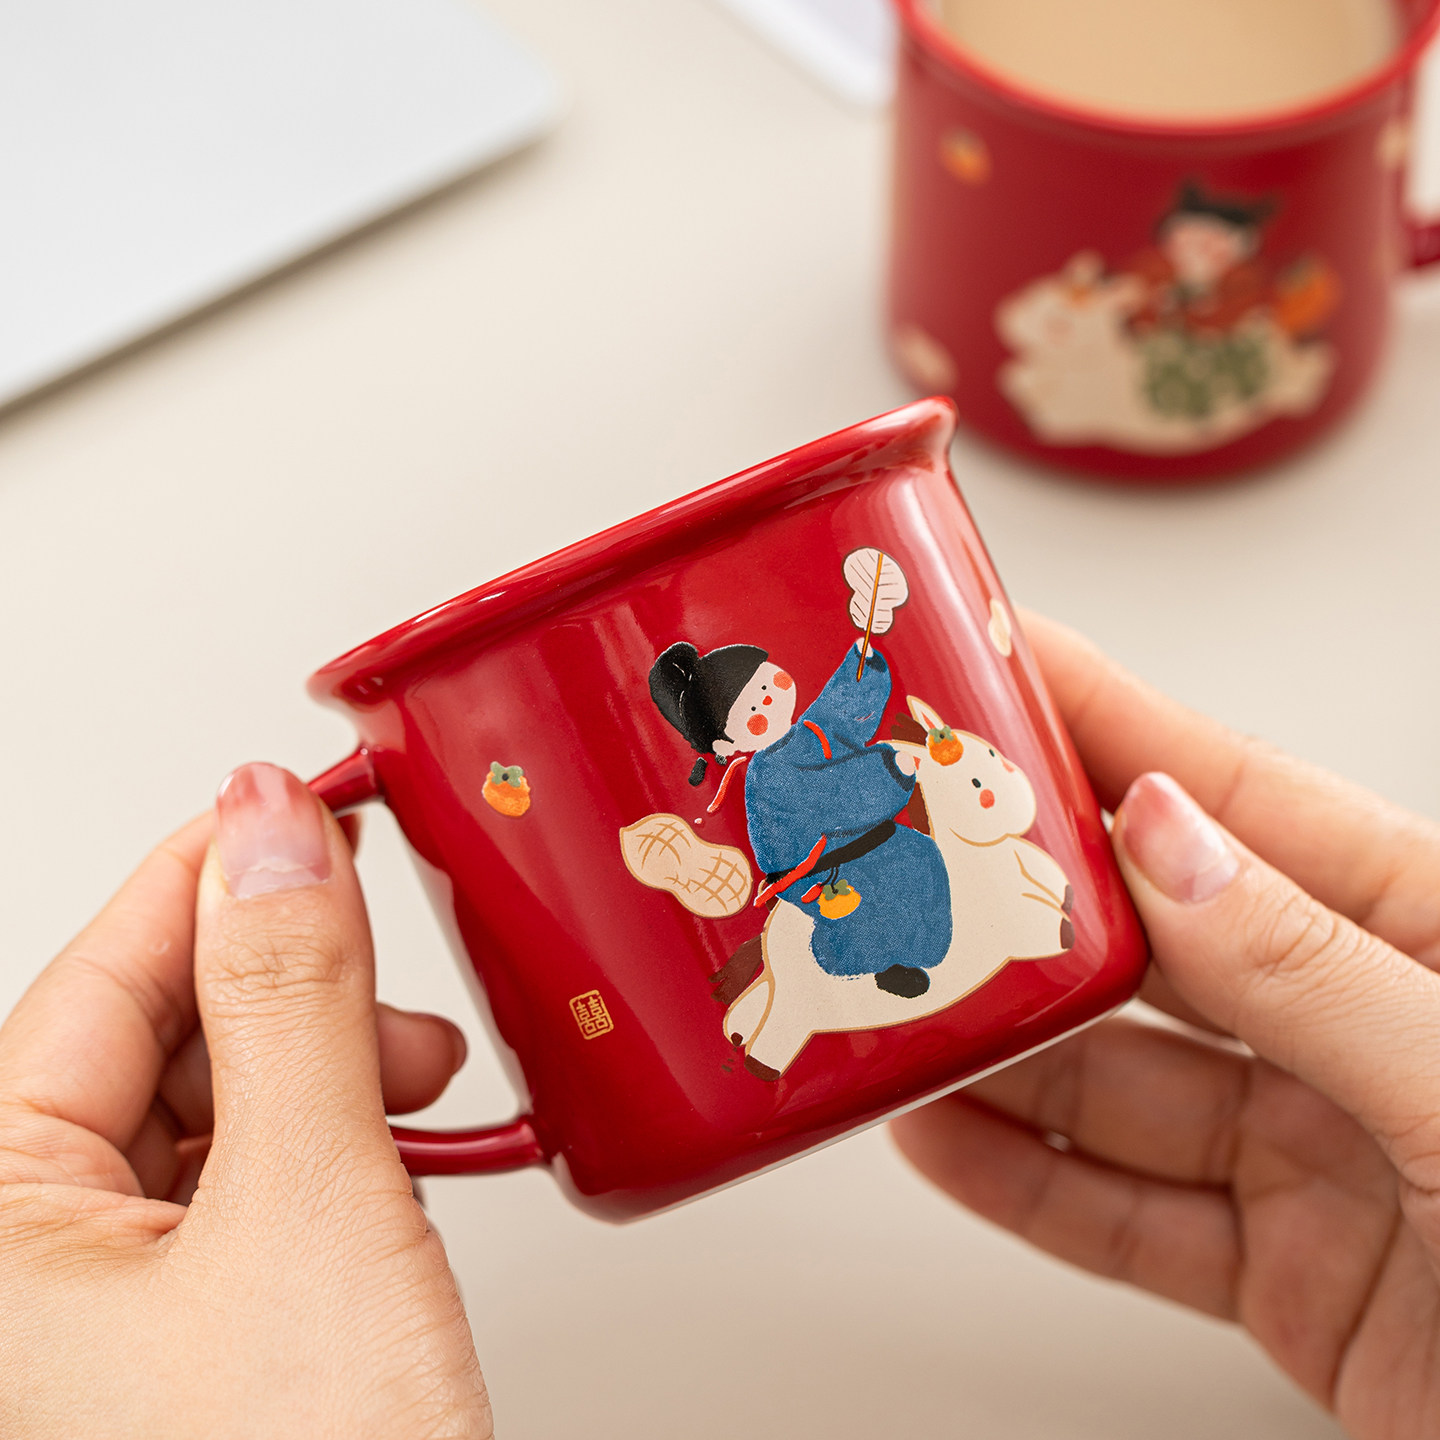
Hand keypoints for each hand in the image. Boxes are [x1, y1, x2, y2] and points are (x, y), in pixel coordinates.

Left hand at [0, 763, 488, 1437]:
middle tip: (384, 946)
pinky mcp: (190, 1336)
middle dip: (285, 977)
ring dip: (322, 1062)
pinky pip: (249, 1180)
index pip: (93, 975)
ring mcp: (102, 1312)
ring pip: (209, 1105)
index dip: (211, 869)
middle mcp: (25, 1266)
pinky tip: (400, 1141)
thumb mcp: (310, 1211)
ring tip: (416, 1070)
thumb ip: (288, 1002)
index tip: (301, 798)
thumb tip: (271, 835)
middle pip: (147, 1034)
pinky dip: (334, 1140)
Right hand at [892, 614, 1439, 1439]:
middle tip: (914, 845)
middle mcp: (1366, 1029)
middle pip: (1160, 941)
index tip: (1001, 665)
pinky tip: (949, 1136)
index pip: (1242, 802)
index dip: (1112, 725)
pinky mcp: (1289, 1271)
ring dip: (1006, 1053)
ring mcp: (1323, 1152)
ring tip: (903, 1004)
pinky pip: (1131, 1215)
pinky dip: (1030, 1183)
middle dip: (1030, 898)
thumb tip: (1171, 840)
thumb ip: (1313, 968)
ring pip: (1123, 1082)